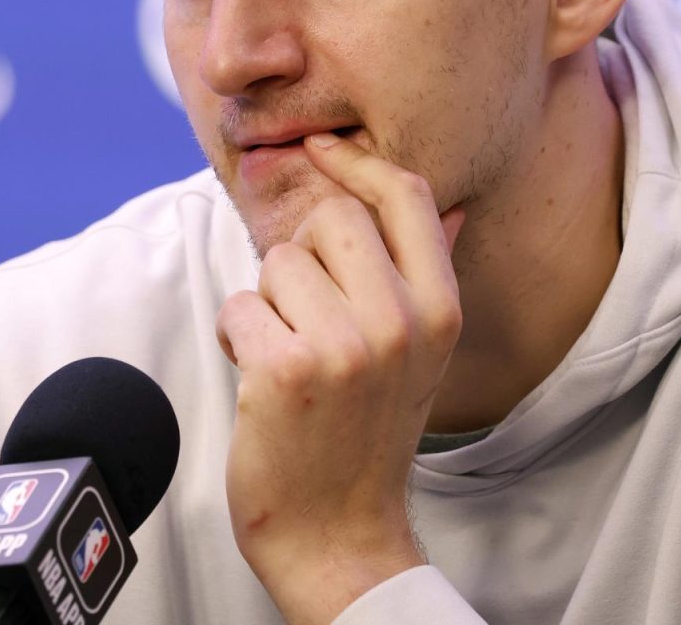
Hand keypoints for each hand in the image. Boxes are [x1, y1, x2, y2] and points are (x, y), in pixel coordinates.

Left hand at [215, 131, 466, 624]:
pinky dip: (235, 338)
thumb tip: (445, 205)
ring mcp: (346, 345)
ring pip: (278, 262)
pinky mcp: (287, 367)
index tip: (322, 148)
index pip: (405, 195)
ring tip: (288, 355)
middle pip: (330, 217)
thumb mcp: (421, 355)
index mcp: (440, 310)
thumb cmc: (367, 434)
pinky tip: (260, 379)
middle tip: (306, 316)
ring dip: (267, 303)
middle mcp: (402, 322)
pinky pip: (239, 305)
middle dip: (302, 256)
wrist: (336, 532)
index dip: (357, 161)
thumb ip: (426, 275)